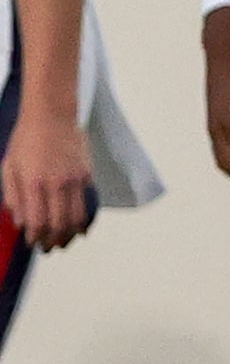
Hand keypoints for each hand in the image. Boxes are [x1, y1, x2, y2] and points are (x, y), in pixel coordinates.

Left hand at [2, 111, 93, 248]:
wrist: (52, 115)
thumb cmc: (26, 139)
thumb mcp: (9, 166)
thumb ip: (13, 196)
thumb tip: (19, 221)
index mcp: (34, 182)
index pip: (37, 221)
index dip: (35, 237)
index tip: (32, 244)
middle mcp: (56, 184)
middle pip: (59, 224)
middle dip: (53, 241)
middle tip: (48, 248)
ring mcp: (74, 180)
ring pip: (76, 218)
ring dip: (70, 235)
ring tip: (64, 242)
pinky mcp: (87, 175)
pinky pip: (87, 204)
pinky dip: (84, 220)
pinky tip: (80, 229)